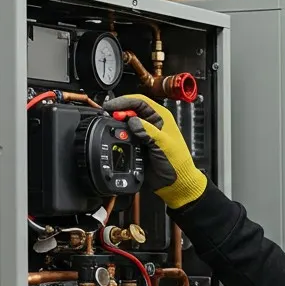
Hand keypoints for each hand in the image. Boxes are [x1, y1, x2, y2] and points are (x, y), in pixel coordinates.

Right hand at [102, 94, 207, 208]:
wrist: (175, 183)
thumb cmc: (177, 163)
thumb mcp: (164, 145)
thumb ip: (149, 132)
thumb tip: (132, 121)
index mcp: (161, 117)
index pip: (140, 101)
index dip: (124, 101)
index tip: (110, 107)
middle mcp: (152, 122)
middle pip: (131, 110)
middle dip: (118, 111)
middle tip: (107, 117)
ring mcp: (144, 133)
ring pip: (127, 122)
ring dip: (117, 123)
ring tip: (109, 125)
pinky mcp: (138, 144)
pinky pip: (125, 135)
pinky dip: (118, 134)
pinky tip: (114, 137)